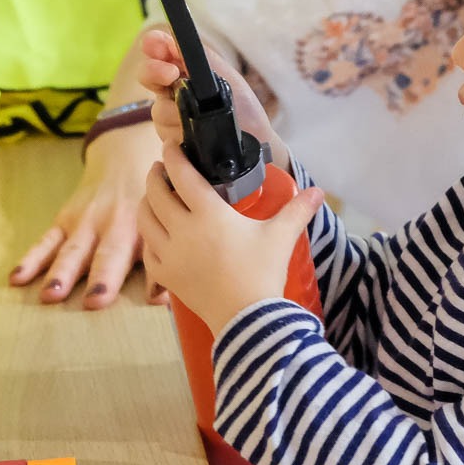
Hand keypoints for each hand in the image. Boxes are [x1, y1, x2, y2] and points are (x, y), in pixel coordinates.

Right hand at [9, 119, 167, 308]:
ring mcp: (86, 221)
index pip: (151, 253)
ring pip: (73, 250)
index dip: (153, 276)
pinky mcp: (64, 219)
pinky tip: (17, 278)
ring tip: (51, 295)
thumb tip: (171, 299)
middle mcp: (115, 223)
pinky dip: (31, 259)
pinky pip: (46, 241)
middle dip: (102, 277)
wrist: (124, 159)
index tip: (152, 299)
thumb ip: (164, 256)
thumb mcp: (163, 220)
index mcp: (145, 226)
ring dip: (62, 273)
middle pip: (109, 254)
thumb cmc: (150, 202)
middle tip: (95, 302)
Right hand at [138, 29, 288, 171]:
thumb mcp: (225, 76)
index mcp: (185, 71)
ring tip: (200, 115)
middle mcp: (173, 91)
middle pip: (148, 76)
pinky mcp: (169, 139)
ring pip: (157, 108)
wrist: (253, 141)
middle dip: (154, 71)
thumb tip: (172, 40)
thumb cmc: (242, 106)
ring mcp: (169, 115)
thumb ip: (199, 57)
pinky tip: (192, 131)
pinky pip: (163, 131)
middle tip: (170, 73)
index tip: (156, 45)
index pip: (160, 52)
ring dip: (176, 109)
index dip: (154, 45)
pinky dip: (179, 129)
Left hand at [138, 142, 322, 336]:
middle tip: (161, 167)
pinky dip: (149, 237)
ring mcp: (170, 254)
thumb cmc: (263, 272)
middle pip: (156, 193)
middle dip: (155, 175)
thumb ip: (298, 209)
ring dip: (146, 203)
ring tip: (155, 196)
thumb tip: (319, 191)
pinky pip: (147, 250)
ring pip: (145, 220)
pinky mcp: (166, 275)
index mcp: (209, 213)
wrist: (247, 319)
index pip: (183, 175)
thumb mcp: (282, 236)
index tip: (171, 145)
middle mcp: (183, 229)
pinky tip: (157, 234)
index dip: (174, 156)